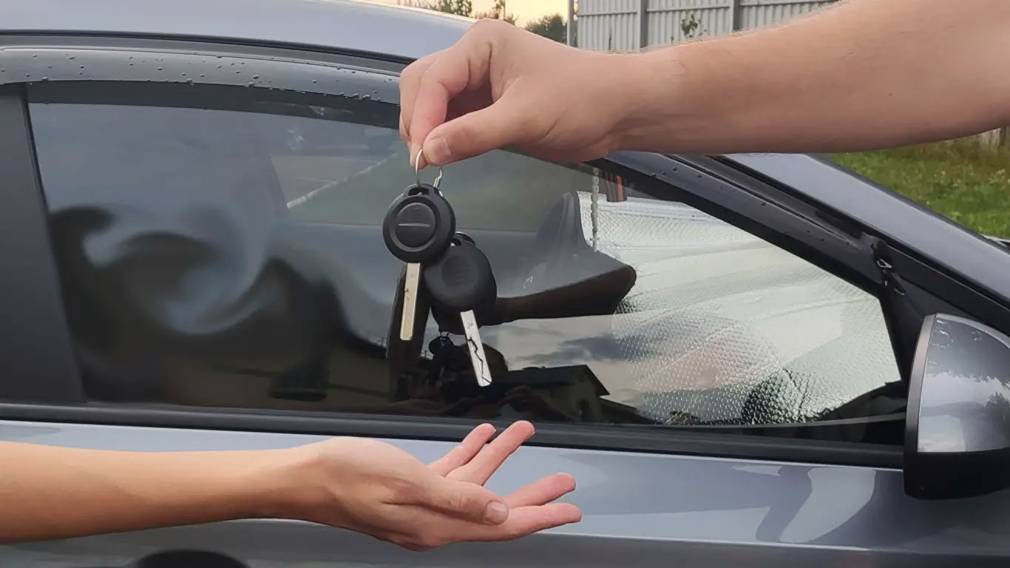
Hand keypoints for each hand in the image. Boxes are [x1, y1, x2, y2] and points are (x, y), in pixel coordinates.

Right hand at [281, 421, 579, 550]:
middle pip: (496, 509)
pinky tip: (481, 436)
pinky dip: (468, 454)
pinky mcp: (408, 490)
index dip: (539, 516)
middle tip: (563, 480)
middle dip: (532, 492)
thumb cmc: (346, 475)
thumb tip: (499, 513)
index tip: (569, 510)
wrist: (302, 477)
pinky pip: (449, 474)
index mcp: (436, 525)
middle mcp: (433, 521)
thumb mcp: (407, 481)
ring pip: (474, 485)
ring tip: (522, 432)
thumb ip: (457, 497)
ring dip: (499, 459)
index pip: (501, 526)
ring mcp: (421, 506)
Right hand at [400, 20, 636, 167]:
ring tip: (434, 161)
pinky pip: (451, 120)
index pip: (432, 79)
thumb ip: (474, 135)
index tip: (422, 155)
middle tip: (424, 161)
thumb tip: (430, 151)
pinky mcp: (486, 106)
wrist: (617, 109)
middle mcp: (474, 58)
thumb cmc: (582, 99)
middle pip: (421, 86)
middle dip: (418, 122)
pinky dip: (444, 138)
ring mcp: (478, 81)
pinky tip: (449, 155)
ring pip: (432, 104)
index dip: (422, 117)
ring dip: (428, 131)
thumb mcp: (526, 118)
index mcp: (481, 44)